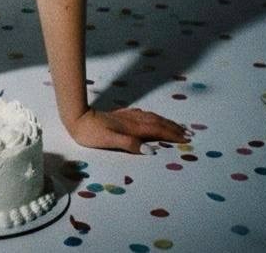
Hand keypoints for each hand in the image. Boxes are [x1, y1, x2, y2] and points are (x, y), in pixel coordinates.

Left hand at [66, 107, 190, 153]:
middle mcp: (132, 120)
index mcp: (132, 127)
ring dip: (165, 122)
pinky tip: (151, 118)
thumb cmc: (91, 133)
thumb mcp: (109, 141)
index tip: (186, 138)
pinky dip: (152, 118)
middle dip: (173, 128)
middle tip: (188, 133)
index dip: (172, 134)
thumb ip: (130, 145)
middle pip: (157, 122)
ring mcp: (126, 116)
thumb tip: (151, 150)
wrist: (78, 118)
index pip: (157, 130)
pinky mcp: (120, 116)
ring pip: (151, 118)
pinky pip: (142, 116)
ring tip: (176, 126)